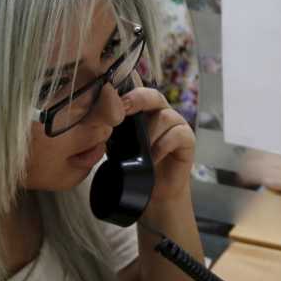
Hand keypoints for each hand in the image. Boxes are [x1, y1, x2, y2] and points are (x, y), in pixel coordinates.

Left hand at [120, 85, 193, 205]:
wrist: (153, 194)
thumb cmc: (134, 167)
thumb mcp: (116, 146)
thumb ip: (108, 130)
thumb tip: (93, 121)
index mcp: (141, 110)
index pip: (136, 89)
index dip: (125, 87)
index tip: (109, 92)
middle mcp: (160, 112)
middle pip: (153, 95)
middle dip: (137, 99)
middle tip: (122, 109)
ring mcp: (176, 124)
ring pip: (165, 116)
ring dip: (150, 132)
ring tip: (139, 150)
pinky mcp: (187, 139)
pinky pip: (177, 134)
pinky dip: (163, 145)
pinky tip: (152, 158)